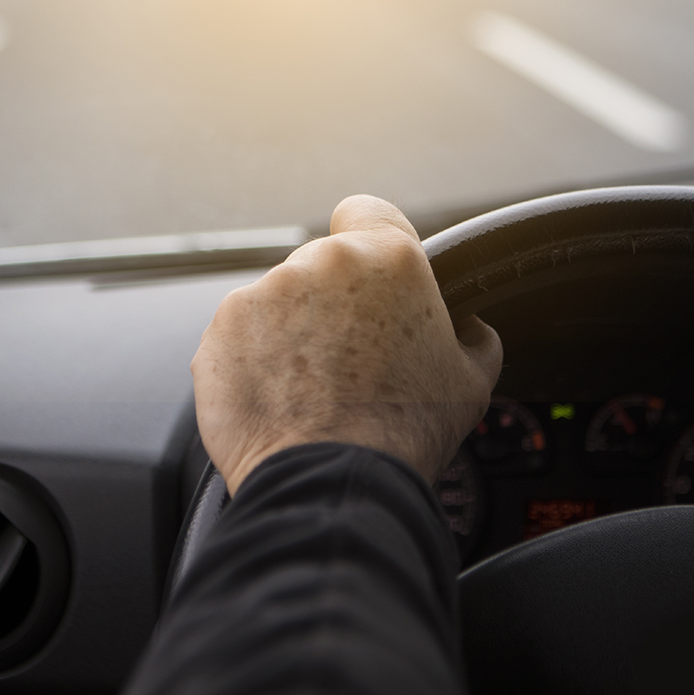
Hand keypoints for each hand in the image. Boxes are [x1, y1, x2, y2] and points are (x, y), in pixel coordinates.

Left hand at [192, 195, 502, 493]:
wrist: (332, 483)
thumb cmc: (405, 433)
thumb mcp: (472, 379)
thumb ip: (470, 334)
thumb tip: (468, 326)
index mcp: (387, 259)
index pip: (367, 211)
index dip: (369, 241)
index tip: (369, 277)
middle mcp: (319, 263)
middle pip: (321, 266)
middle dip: (331, 303)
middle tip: (349, 358)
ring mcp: (263, 295)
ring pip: (279, 302)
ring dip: (291, 333)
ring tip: (312, 389)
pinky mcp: (221, 332)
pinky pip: (241, 337)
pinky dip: (254, 361)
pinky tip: (280, 400)